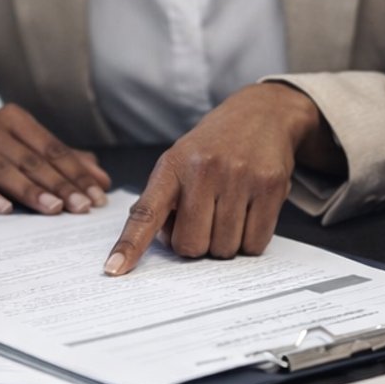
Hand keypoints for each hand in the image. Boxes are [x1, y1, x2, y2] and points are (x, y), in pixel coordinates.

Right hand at [0, 104, 110, 215]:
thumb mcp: (20, 145)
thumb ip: (60, 159)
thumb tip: (100, 178)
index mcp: (14, 120)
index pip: (52, 149)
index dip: (77, 172)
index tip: (98, 196)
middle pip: (32, 160)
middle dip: (60, 184)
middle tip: (82, 207)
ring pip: (3, 170)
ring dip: (30, 190)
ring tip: (53, 209)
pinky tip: (4, 209)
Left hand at [104, 84, 319, 275]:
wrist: (260, 114)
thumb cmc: (213, 147)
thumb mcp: (179, 162)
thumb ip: (164, 201)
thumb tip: (164, 244)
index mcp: (172, 166)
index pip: (145, 213)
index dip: (129, 245)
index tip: (114, 269)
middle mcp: (204, 170)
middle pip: (191, 245)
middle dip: (196, 244)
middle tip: (204, 220)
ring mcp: (239, 178)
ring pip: (224, 249)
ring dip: (225, 242)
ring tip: (228, 211)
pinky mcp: (270, 187)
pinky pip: (255, 244)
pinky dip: (250, 241)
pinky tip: (249, 214)